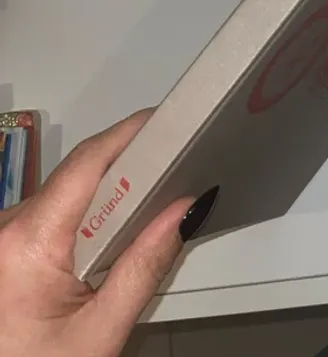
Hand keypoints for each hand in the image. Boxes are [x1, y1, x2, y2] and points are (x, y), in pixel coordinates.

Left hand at [0, 110, 194, 356]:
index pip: (87, 164)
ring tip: (145, 219)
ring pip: (66, 196)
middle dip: (127, 174)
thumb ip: (145, 267)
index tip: (166, 120)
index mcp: (26, 242)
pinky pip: (52, 216)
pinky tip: (107, 243)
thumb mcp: (100, 332)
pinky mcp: (5, 247)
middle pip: (79, 177)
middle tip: (174, 173)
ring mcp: (2, 237)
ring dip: (106, 201)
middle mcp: (5, 229)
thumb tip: (185, 210)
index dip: (129, 134)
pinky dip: (85, 220)